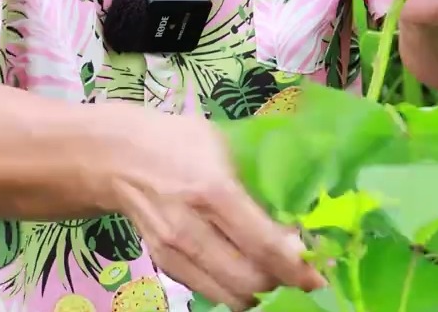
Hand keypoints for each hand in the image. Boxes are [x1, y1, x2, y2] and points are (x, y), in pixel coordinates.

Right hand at [111, 109, 323, 310]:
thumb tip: (294, 220)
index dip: (296, 266)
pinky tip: (246, 270)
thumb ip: (256, 182)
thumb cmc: (179, 142)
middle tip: (302, 269)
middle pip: (249, 279)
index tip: (319, 272)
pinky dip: (234, 289)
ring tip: (276, 271)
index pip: (262, 244)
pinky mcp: (164, 265)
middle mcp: (191, 228)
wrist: (118, 157)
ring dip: (260, 289)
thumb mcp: (224, 145)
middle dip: (283, 280)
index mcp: (212, 190)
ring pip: (230, 295)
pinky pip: (210, 292)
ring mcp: (174, 252)